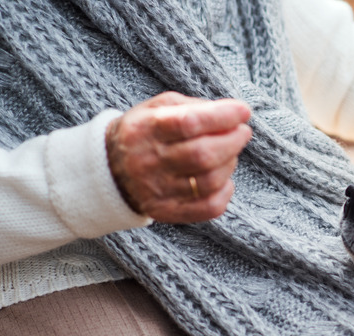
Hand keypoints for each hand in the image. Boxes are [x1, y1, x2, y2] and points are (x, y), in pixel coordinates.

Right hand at [106, 92, 251, 222]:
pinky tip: (224, 179)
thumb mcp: (159, 108)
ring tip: (230, 153)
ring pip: (209, 181)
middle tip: (242, 132)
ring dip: (230, 164)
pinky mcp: (167, 211)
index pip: (189, 123)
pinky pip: (209, 207)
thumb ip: (194, 107)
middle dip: (233, 141)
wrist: (110, 169)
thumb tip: (234, 113)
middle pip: (203, 155)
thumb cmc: (146, 132)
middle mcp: (149, 161)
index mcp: (146, 129)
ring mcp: (158, 190)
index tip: (243, 111)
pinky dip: (226, 192)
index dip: (222, 116)